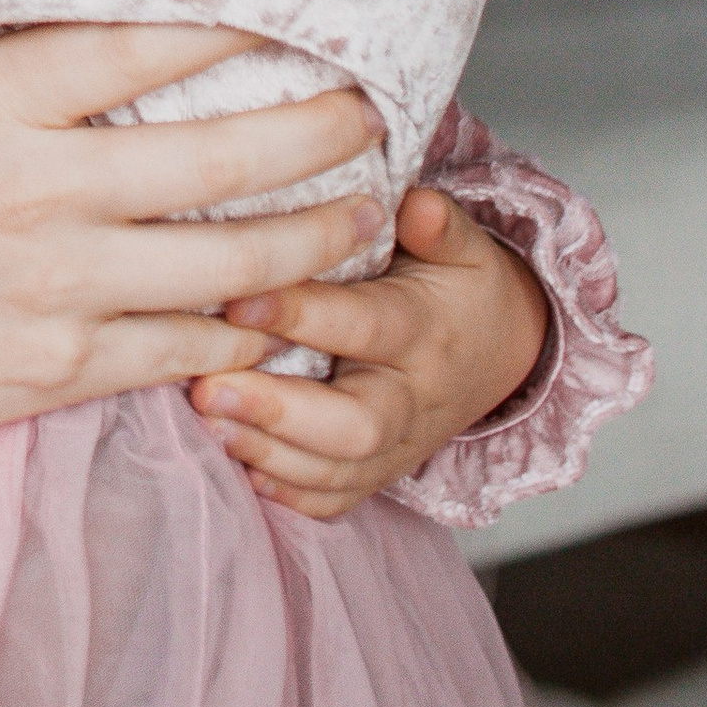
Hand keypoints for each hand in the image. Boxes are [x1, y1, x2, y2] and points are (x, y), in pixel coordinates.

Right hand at [0, 25, 383, 463]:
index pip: (139, 50)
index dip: (230, 24)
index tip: (294, 8)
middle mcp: (38, 191)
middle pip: (216, 154)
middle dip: (312, 131)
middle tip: (369, 111)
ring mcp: (57, 287)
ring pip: (226, 263)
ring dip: (309, 239)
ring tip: (361, 217)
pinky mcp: (61, 367)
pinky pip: (185, 349)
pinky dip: (245, 333)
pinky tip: (286, 314)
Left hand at [188, 182, 549, 517]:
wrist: (501, 354)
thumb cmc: (459, 288)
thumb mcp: (461, 246)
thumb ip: (437, 225)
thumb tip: (416, 205)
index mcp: (421, 332)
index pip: (361, 325)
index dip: (299, 314)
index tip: (235, 301)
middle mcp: (408, 399)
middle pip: (353, 425)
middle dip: (276, 411)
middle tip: (206, 388)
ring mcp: (394, 447)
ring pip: (334, 472)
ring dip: (265, 452)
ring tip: (205, 421)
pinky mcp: (375, 475)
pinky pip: (330, 501)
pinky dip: (282, 491)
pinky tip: (230, 459)